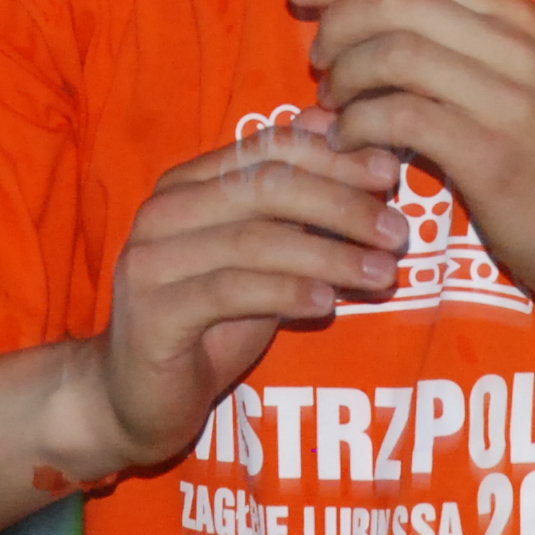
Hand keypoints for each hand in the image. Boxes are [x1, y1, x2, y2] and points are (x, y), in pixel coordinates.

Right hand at [71, 117, 409, 477]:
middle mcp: (163, 210)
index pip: (266, 147)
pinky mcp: (154, 313)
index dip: (333, 155)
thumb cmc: (209, 322)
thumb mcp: (260, 256)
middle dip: (341, 203)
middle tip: (398, 231)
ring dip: (329, 253)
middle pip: (266, 187)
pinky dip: (287, 291)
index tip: (390, 173)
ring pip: (256, 239)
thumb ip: (293, 205)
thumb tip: (341, 137)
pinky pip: (232, 290)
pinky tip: (329, 302)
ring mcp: (151, 259)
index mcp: (188, 184)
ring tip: (383, 272)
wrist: (136, 398)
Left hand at [296, 0, 534, 325]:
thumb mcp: (513, 58)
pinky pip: (402, 118)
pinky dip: (358, 125)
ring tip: (334, 104)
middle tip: (318, 61)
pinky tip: (349, 141)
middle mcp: (512, 44)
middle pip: (396, 1)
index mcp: (512, 13)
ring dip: (344, 78)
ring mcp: (505, 98)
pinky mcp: (490, 154)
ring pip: (393, 54)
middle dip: (336, 24)